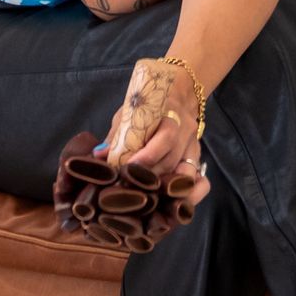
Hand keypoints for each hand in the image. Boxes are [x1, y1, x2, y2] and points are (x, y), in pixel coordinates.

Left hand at [97, 62, 207, 196]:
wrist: (180, 93)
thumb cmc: (149, 104)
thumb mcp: (131, 113)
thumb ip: (117, 135)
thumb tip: (98, 156)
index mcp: (171, 116)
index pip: (165, 139)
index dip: (147, 157)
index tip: (127, 168)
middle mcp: (186, 133)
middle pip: (172, 161)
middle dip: (149, 177)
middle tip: (128, 189)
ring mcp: (194, 147)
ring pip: (184, 173)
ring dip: (164, 188)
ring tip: (146, 199)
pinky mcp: (197, 158)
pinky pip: (197, 180)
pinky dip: (186, 192)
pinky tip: (171, 202)